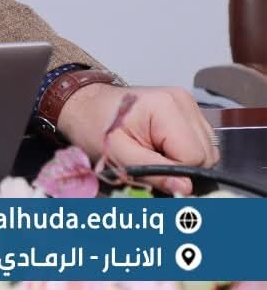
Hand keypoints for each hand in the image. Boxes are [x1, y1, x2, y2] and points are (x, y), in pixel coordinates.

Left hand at [55, 83, 217, 195]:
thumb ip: (152, 172)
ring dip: (182, 160)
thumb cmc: (94, 125)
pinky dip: (182, 152)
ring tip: (151, 151)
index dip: (173, 171)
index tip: (148, 167)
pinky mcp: (187, 112)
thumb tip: (185, 188)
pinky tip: (159, 146)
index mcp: (167, 107)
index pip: (194, 157)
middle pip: (205, 154)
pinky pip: (200, 143)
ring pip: (207, 151)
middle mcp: (183, 102)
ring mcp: (188, 105)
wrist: (83, 105)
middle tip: (147, 159)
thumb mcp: (116, 153)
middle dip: (179, 166)